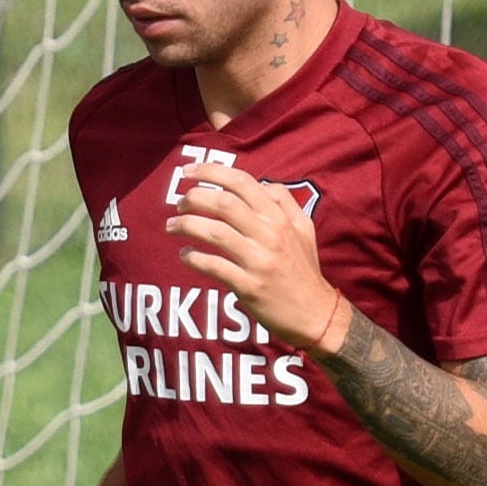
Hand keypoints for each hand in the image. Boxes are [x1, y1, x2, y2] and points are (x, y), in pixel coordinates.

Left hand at [165, 162, 348, 357]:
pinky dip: (194, 258)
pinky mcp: (249, 286)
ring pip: (216, 232)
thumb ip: (285, 202)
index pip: (242, 183)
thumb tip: (263, 184)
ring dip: (187, 226)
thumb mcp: (303, 228)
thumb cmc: (304, 269)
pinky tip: (185, 255)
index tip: (187, 172)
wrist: (315, 313)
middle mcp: (270, 234)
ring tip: (171, 227)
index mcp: (279, 217)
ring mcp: (259, 260)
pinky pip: (215, 267)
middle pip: (224, 204)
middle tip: (178, 205)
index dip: (210, 172)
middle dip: (193, 198)